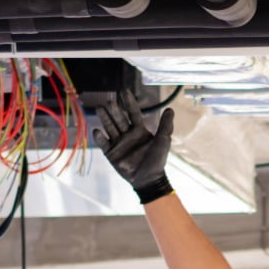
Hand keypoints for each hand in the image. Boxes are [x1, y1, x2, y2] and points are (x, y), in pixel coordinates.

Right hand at [98, 89, 174, 204]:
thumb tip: (170, 109)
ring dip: (105, 118)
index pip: (133, 112)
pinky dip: (100, 138)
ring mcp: (118, 143)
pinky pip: (104, 144)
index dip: (129, 102)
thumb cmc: (157, 159)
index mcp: (139, 130)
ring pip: (110, 128)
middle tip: (109, 101)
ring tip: (99, 108)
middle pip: (119, 119)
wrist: (149, 178)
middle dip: (114, 110)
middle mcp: (127, 134)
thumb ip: (166, 125)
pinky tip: (97, 131)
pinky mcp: (111, 154)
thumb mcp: (163, 140)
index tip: (124, 90)